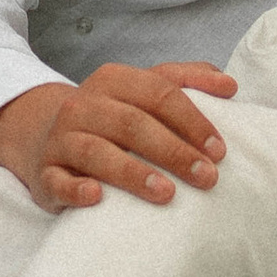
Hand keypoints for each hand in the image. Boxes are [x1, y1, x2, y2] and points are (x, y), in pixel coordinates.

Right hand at [0, 61, 238, 211]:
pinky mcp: (46, 173)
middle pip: (132, 123)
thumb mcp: (143, 89)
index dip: (191, 120)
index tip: (219, 150)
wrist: (46, 137)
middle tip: (208, 177)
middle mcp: (84, 105)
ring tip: (167, 194)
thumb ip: (186, 79)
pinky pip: (58, 181)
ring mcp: (62, 139)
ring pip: (96, 152)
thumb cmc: (111, 116)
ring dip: (134, 173)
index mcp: (113, 80)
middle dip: (174, 151)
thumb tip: (230, 85)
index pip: (158, 92)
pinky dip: (77, 189)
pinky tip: (98, 197)